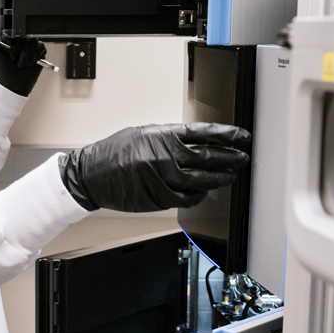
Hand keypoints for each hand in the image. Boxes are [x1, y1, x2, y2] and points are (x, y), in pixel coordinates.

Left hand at [0, 19, 46, 96]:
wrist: (12, 85)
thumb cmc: (1, 70)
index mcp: (10, 37)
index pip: (15, 27)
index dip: (12, 37)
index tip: (8, 46)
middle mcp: (21, 40)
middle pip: (25, 34)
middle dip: (18, 49)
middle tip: (12, 58)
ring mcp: (31, 46)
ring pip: (33, 41)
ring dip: (25, 56)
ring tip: (19, 63)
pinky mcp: (40, 52)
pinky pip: (40, 48)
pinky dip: (33, 58)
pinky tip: (28, 64)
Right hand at [60, 123, 250, 211]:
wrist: (90, 175)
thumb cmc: (113, 153)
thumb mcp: (142, 134)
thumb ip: (169, 138)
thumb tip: (195, 142)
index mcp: (163, 135)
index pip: (204, 133)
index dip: (228, 135)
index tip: (242, 137)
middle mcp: (166, 155)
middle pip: (209, 157)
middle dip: (231, 158)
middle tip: (243, 158)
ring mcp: (164, 178)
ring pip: (202, 180)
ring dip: (220, 178)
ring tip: (230, 176)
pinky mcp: (159, 197)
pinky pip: (188, 198)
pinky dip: (199, 196)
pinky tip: (205, 192)